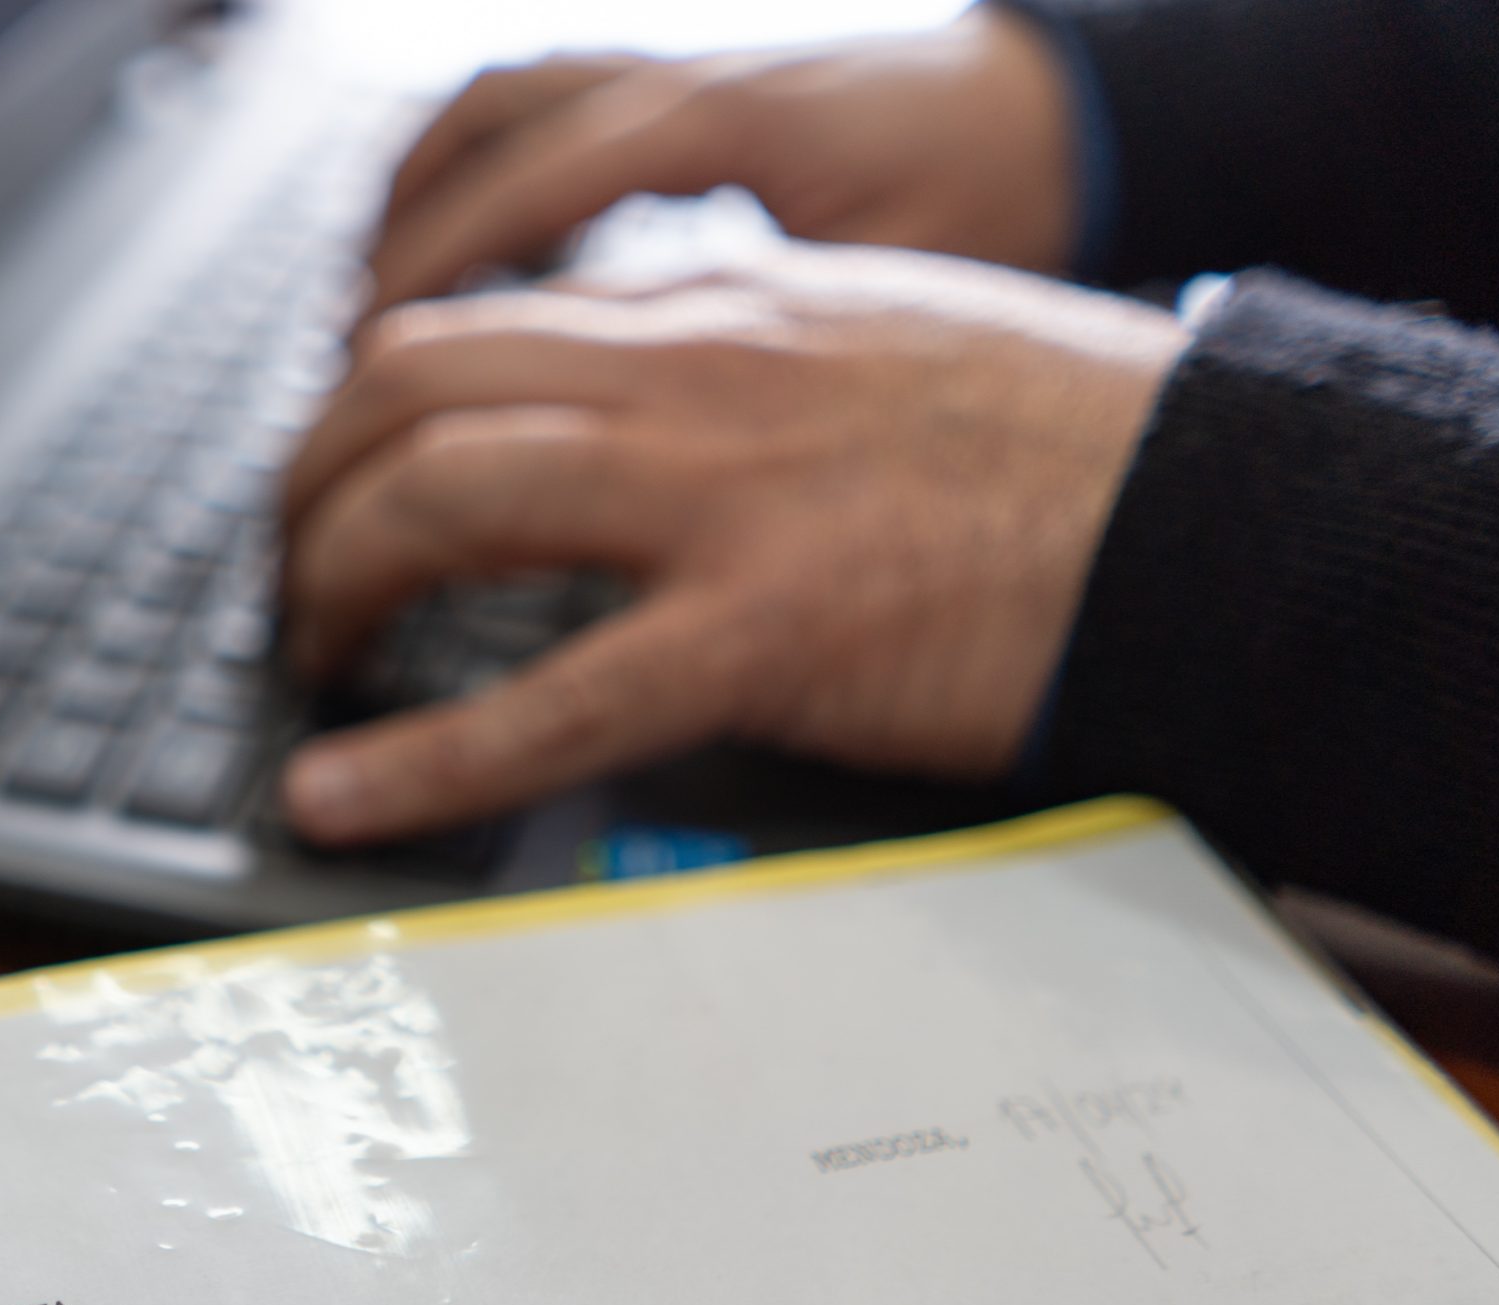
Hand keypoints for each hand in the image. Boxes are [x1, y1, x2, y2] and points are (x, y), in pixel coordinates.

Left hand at [277, 243, 1185, 844]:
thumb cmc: (1059, 440)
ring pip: (443, 496)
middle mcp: (689, 378)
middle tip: (287, 569)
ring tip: (306, 653)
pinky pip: (550, 697)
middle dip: (308, 480)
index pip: (472, 325)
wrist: (1210, 503)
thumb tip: (636, 402)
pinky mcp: (765, 634)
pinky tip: (337, 795)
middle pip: (407, 386)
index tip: (337, 475)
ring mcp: (718, 501)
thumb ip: (738, 365)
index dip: (363, 405)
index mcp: (714, 315)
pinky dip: (420, 754)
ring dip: (332, 576)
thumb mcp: (872, 345)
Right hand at [365, 8, 1079, 314]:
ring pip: (491, 110)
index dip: (440, 274)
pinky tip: (462, 276)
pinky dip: (472, 186)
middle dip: (394, 257)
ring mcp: (673, 74)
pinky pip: (535, 117)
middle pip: (481, 134)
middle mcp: (683, 78)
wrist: (1066, 118)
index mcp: (726, 123)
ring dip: (413, 208)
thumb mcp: (894, 294)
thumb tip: (655, 452)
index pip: (531, 179)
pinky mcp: (673, 95)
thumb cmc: (999, 208)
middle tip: (347, 382)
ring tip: (363, 325)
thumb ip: (776, 355)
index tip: (374, 376)